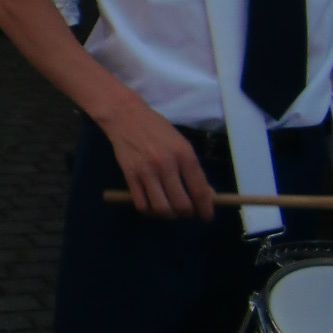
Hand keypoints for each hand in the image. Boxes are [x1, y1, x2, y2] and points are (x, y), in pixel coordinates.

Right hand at [104, 98, 215, 218]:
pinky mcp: (130, 176)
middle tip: (187, 212)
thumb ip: (192, 168)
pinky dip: (149, 210)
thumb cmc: (157, 128)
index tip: (206, 216)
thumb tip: (205, 193)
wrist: (126, 116)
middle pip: (181, 204)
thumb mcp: (181, 143)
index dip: (205, 208)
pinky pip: (141, 204)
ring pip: (161, 208)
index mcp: (184, 154)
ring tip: (171, 211)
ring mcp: (146, 171)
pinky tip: (152, 205)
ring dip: (169, 215)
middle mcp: (167, 164)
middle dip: (187, 213)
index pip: (199, 190)